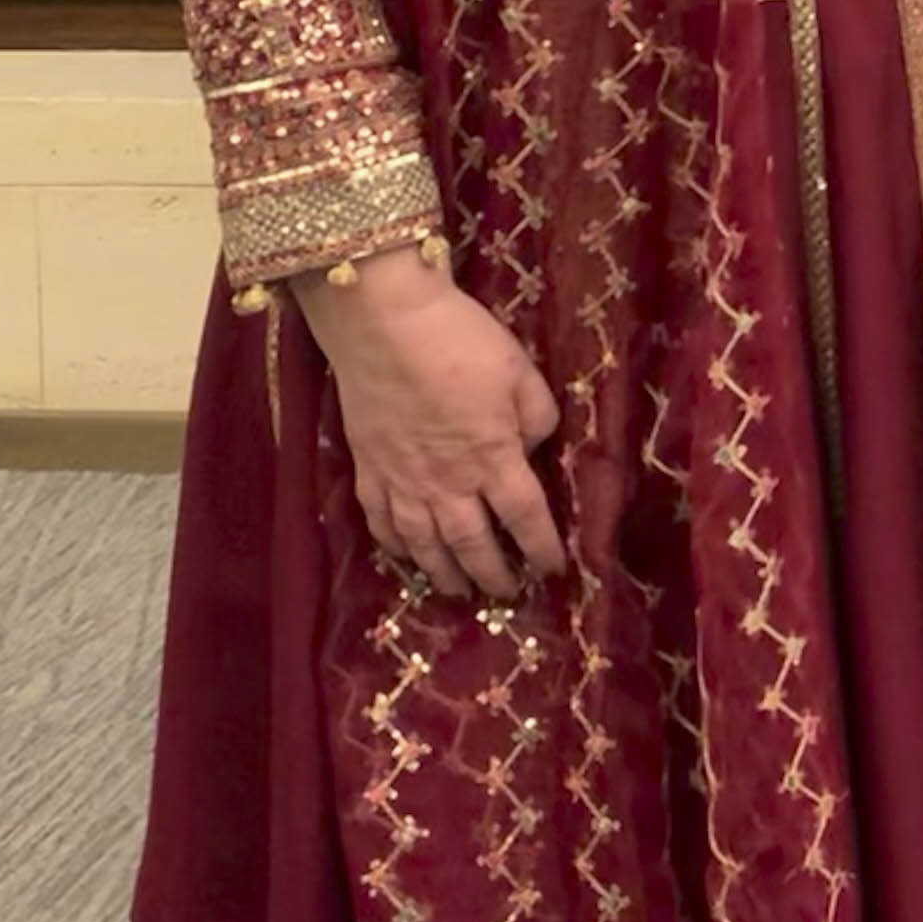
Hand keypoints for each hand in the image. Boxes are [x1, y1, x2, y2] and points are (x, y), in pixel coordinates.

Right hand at [293, 250, 566, 600]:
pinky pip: (380, 523)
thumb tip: (530, 449)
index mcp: (494, 458)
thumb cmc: (461, 341)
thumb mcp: (522, 373)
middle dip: (493, 575)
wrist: (384, 325)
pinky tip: (403, 557)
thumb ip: (535, 418)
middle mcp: (448, 483)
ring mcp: (402, 481)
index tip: (554, 570)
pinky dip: (394, 547)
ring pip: (425, 546)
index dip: (542, 549)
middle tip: (506, 595)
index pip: (526, 518)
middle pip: (474, 544)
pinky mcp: (368, 469)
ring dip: (444, 574)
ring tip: (458, 592)